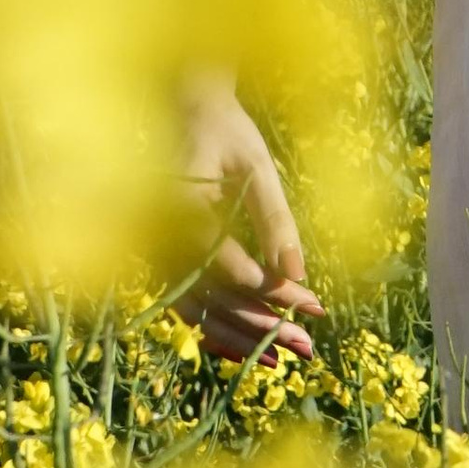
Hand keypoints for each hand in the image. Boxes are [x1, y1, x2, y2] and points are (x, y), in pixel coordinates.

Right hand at [182, 77, 322, 365]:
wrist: (181, 108)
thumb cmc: (224, 130)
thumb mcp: (256, 164)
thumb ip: (274, 219)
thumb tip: (296, 274)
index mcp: (179, 204)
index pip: (228, 264)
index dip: (271, 291)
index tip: (314, 304)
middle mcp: (158, 234)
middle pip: (212, 297)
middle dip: (261, 327)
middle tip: (307, 346)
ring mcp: (153, 250)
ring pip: (197, 309)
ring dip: (239, 338)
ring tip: (283, 359)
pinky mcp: (159, 258)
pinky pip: (185, 304)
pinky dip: (214, 327)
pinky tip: (246, 347)